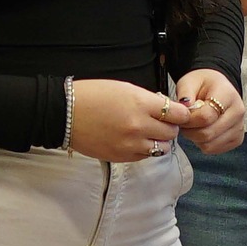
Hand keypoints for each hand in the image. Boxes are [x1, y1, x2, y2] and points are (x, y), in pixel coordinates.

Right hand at [67, 79, 185, 161]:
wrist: (66, 114)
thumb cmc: (93, 95)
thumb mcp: (125, 88)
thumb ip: (148, 100)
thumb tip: (167, 109)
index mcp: (141, 104)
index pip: (177, 114)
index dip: (180, 114)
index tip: (177, 113)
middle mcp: (139, 126)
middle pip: (172, 132)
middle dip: (170, 127)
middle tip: (162, 122)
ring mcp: (131, 144)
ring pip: (162, 148)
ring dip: (159, 140)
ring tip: (149, 133)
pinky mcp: (122, 157)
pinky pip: (145, 156)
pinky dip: (146, 149)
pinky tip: (136, 140)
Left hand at [173, 69, 243, 154]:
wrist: (217, 87)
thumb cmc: (202, 84)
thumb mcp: (189, 81)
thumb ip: (184, 93)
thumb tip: (184, 107)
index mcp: (228, 95)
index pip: (206, 117)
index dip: (188, 119)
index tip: (182, 115)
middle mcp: (238, 112)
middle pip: (208, 134)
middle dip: (190, 131)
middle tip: (184, 122)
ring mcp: (239, 128)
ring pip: (209, 145)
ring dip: (195, 138)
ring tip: (194, 125)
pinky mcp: (237, 139)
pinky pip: (214, 149)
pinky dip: (203, 143)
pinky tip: (202, 130)